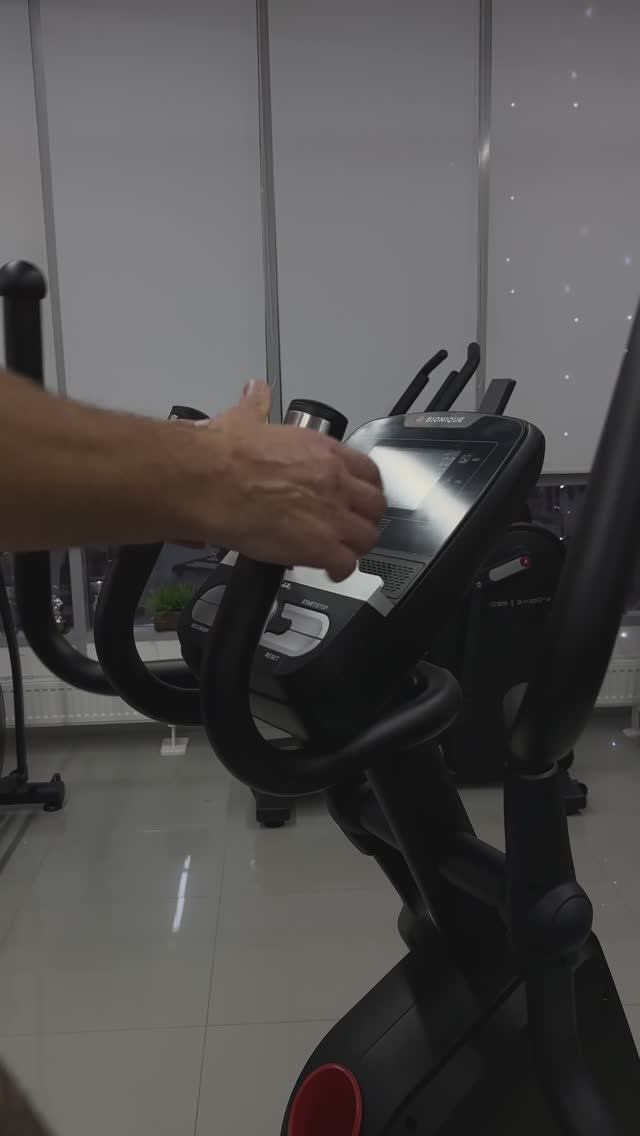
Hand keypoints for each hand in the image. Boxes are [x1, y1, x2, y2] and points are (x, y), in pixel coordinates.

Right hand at [190, 381, 385, 579]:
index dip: (364, 488)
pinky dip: (340, 570)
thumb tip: (255, 392)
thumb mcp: (244, 419)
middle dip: (365, 518)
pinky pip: (346, 564)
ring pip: (366, 537)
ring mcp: (330, 515)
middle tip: (351, 525)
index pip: (367, 471)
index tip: (356, 496)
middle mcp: (334, 481)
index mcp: (322, 451)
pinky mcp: (318, 546)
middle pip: (374, 505)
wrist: (207, 481)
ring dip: (355, 546)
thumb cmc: (222, 455)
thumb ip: (257, 406)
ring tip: (341, 551)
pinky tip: (330, 570)